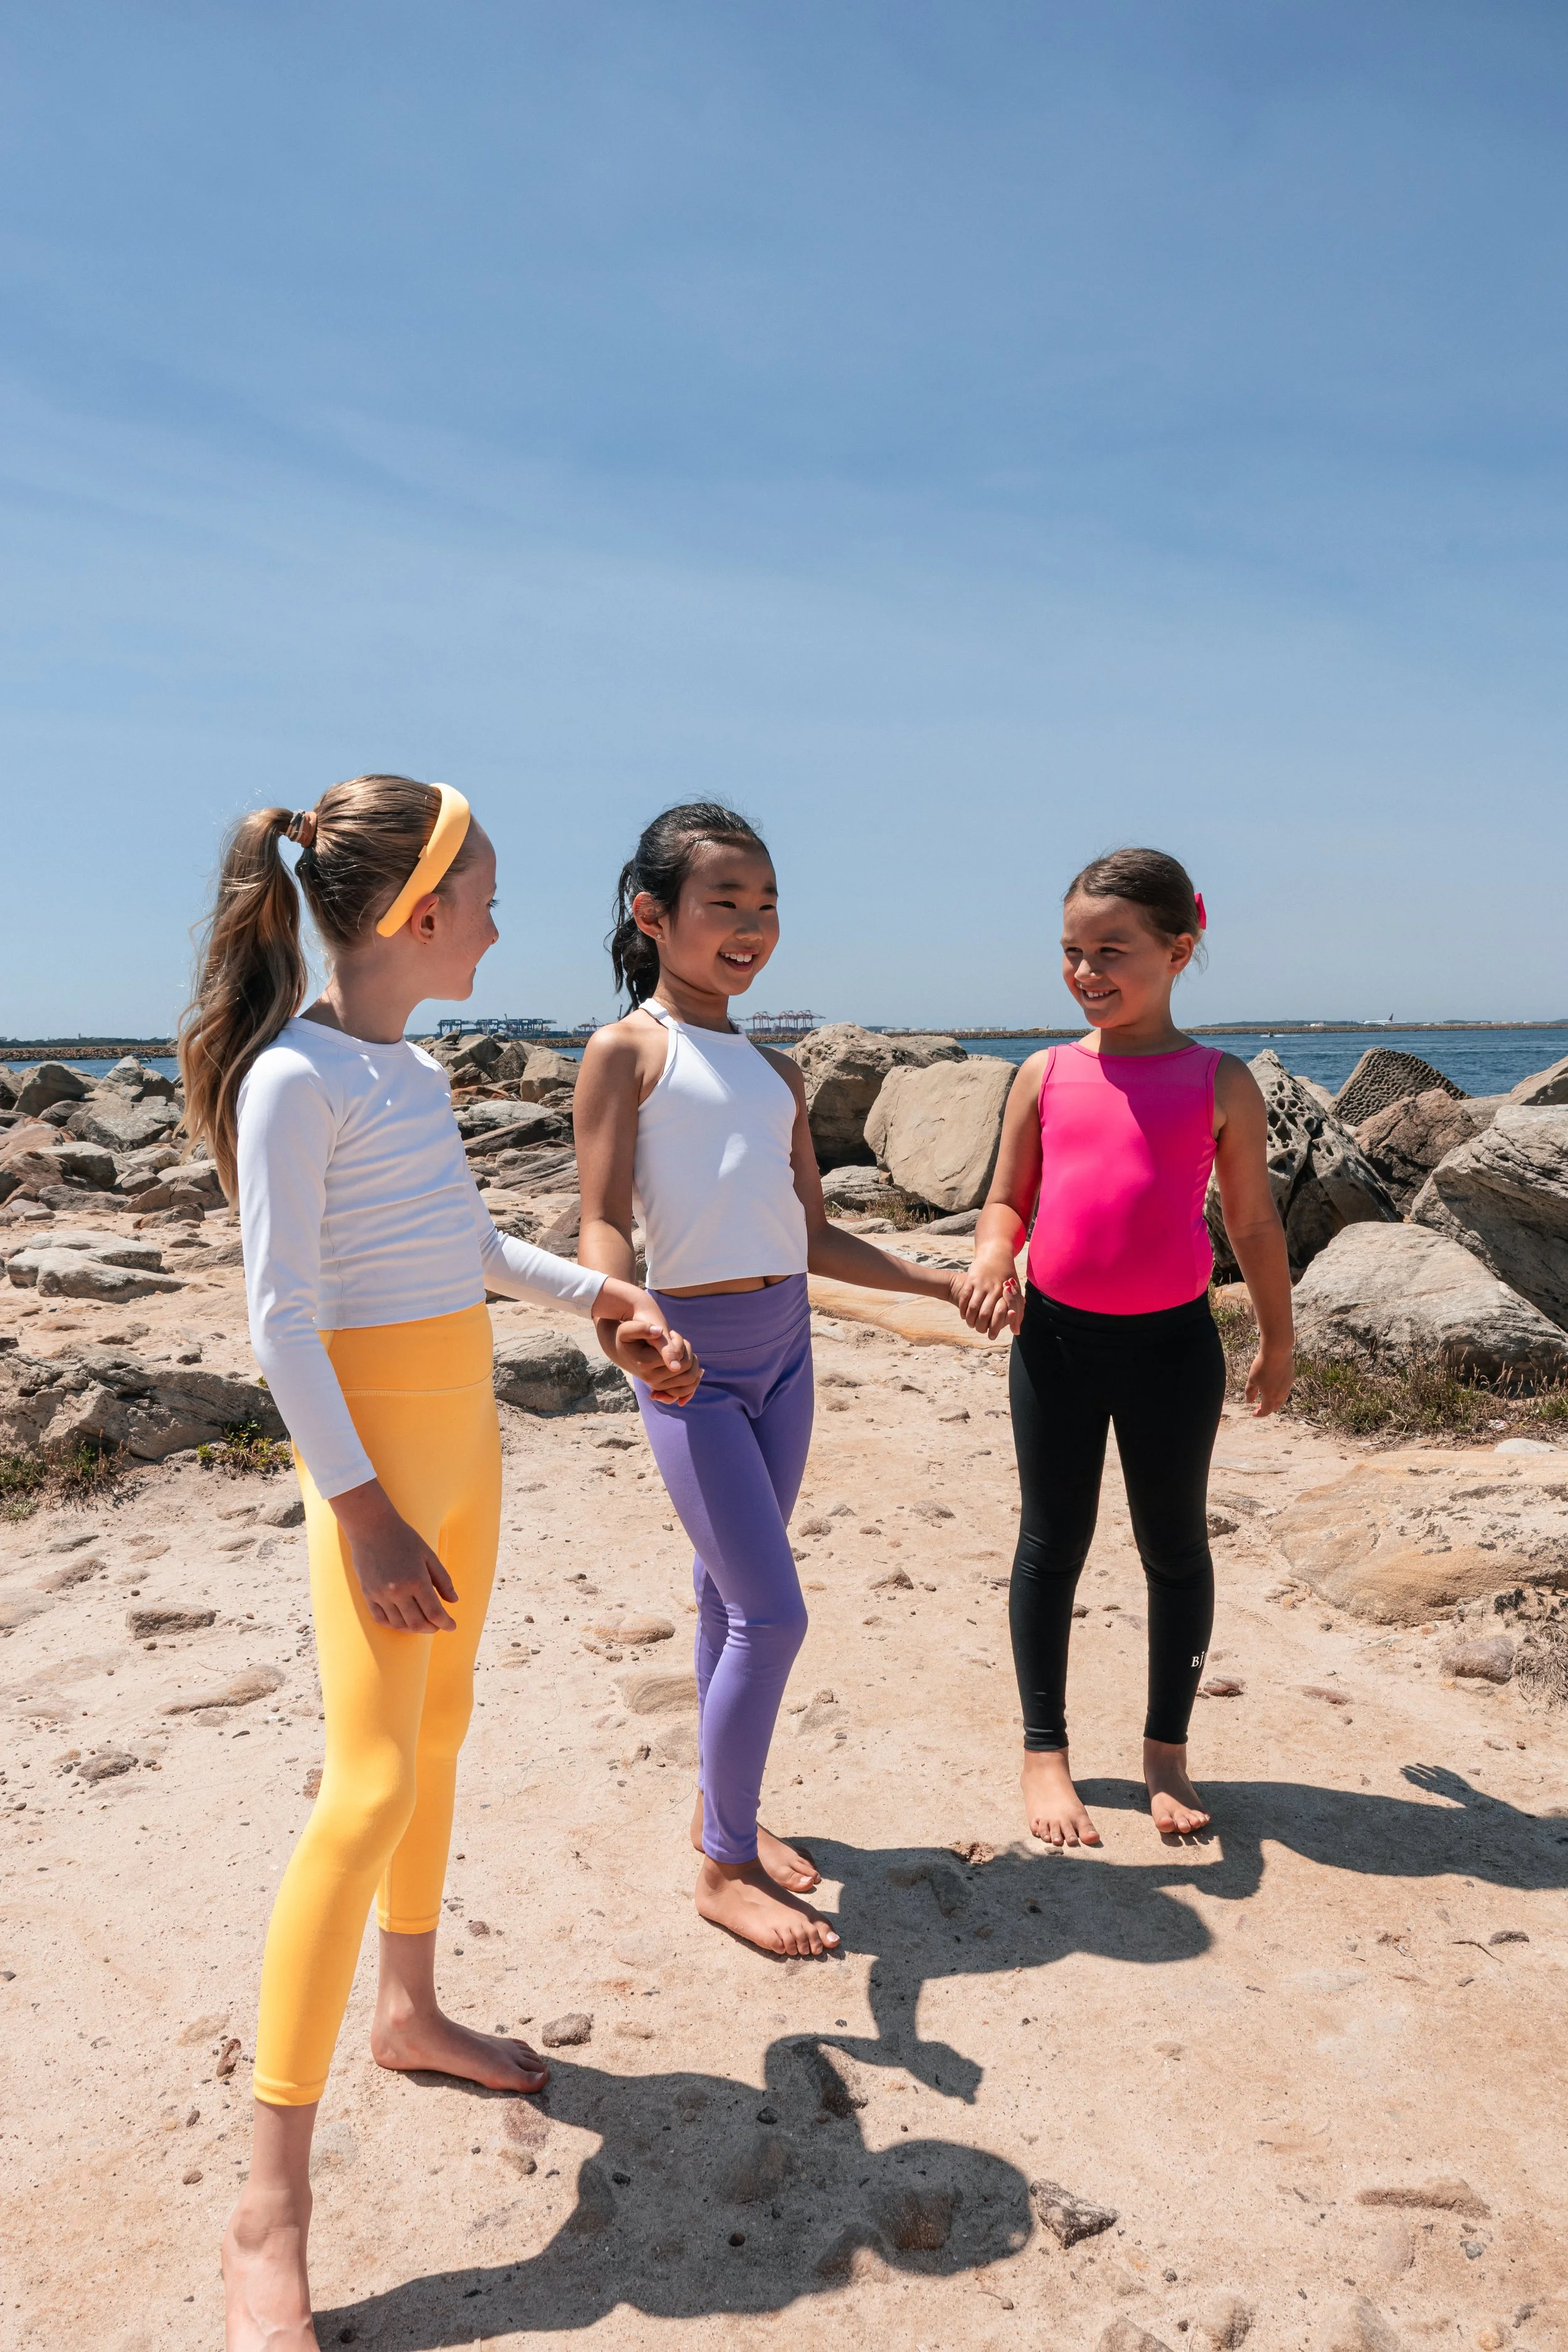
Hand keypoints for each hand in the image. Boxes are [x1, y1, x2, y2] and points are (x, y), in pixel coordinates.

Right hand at [331, 1484, 457, 1631]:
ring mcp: (380, 1594)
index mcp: (417, 1580)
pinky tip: (403, 1622)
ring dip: (413, 1629)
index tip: (452, 1626)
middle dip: (431, 1628)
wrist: (371, 1527)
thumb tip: (454, 1601)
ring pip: (399, 1624)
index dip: (446, 1623)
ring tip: (422, 1624)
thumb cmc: (404, 1538)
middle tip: (438, 1625)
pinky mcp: (368, 1594)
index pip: (435, 1613)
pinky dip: (394, 1625)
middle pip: (417, 1623)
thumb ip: (443, 1580)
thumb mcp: (429, 1555)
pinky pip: (381, 1619)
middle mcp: (398, 1591)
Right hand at [598, 1311, 702, 1405]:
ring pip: (689, 1379)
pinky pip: (685, 1390)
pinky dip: (694, 1379)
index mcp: (645, 1363)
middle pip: (685, 1368)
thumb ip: (644, 1329)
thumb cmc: (625, 1335)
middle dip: (687, 1351)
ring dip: (693, 1362)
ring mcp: (657, 1385)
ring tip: (682, 1349)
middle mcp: (651, 1378)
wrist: (619, 1349)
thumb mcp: (630, 1328)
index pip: (677, 1355)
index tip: (672, 1333)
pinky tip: (695, 1366)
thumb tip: (659, 1332)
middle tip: (677, 1341)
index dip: (679, 1342)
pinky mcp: (662, 1387)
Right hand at [953, 1250, 1023, 1338]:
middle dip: (980, 1326)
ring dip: (970, 1319)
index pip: (1000, 1315)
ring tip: (971, 1324)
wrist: (995, 1253)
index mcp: (1006, 1292)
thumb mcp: (1016, 1291)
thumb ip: (1017, 1311)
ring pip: (972, 1307)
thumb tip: (1016, 1332)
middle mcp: (993, 1288)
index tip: (991, 1334)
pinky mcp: (970, 1279)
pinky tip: (964, 1315)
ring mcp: (981, 1283)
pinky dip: (963, 1309)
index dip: (995, 1327)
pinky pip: (964, 1298)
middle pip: (984, 1314)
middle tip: (979, 1330)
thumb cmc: (1008, 1275)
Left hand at [1245, 1342, 1292, 1417]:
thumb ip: (1250, 1392)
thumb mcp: (1252, 1379)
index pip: (1266, 1411)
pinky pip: (1285, 1390)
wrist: (1278, 1351)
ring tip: (1265, 1396)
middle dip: (1267, 1408)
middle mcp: (1281, 1394)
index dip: (1259, 1414)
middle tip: (1258, 1405)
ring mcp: (1287, 1386)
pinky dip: (1278, 1393)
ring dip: (1273, 1401)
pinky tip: (1273, 1385)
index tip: (1253, 1413)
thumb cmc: (1263, 1365)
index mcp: (1270, 1396)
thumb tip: (1248, 1402)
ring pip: (1281, 1399)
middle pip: (1275, 1407)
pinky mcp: (1291, 1378)